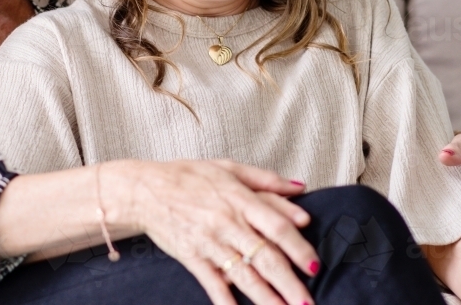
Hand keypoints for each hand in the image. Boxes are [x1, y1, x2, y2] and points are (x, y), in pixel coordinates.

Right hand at [125, 159, 317, 304]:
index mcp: (240, 199)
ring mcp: (210, 243)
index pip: (276, 226)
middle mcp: (228, 223)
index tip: (314, 265)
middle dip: (289, 283)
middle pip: (265, 257)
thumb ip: (266, 180)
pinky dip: (226, 302)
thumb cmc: (188, 175)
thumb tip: (300, 188)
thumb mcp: (229, 167)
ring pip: (244, 275)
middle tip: (308, 302)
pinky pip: (213, 284)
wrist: (145, 189)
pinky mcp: (193, 258)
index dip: (297, 247)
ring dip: (267, 298)